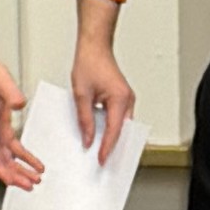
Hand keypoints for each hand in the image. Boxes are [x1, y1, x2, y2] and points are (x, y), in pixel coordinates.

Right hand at [0, 50, 36, 190]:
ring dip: (19, 169)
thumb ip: (11, 94)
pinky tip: (35, 164)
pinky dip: (23, 156)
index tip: (9, 179)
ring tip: (36, 180)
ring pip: (6, 156)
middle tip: (30, 185)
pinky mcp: (0, 126)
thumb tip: (20, 105)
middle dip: (14, 174)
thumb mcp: (2, 80)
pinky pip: (11, 146)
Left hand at [67, 20, 136, 163]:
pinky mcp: (121, 98)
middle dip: (114, 147)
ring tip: (101, 152)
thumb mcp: (81, 94)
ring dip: (112, 138)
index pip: (114, 130)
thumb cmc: (89, 63)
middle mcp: (128, 100)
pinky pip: (118, 118)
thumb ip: (85, 119)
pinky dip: (111, 128)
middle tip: (104, 162)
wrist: (94, 46)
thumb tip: (88, 139)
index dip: (107, 147)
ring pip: (121, 126)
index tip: (101, 160)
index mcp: (120, 99)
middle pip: (122, 131)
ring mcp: (127, 99)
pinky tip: (100, 135)